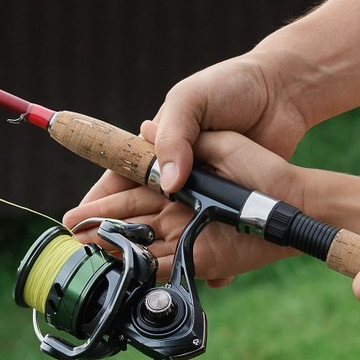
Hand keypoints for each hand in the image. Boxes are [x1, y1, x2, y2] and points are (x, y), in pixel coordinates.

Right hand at [66, 48, 313, 286]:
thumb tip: (166, 181)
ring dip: (144, 250)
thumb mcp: (191, 101)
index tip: (77, 220)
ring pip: (165, 229)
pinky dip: (190, 255)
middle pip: (135, 210)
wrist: (282, 93)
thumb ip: (173, 137)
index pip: (120, 178)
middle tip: (85, 251)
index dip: (99, 200)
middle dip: (109, 231)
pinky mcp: (225, 207)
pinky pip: (203, 236)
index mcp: (160, 147)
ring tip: (120, 271)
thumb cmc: (231, 87)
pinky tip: (176, 272)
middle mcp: (176, 175)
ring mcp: (201, 193)